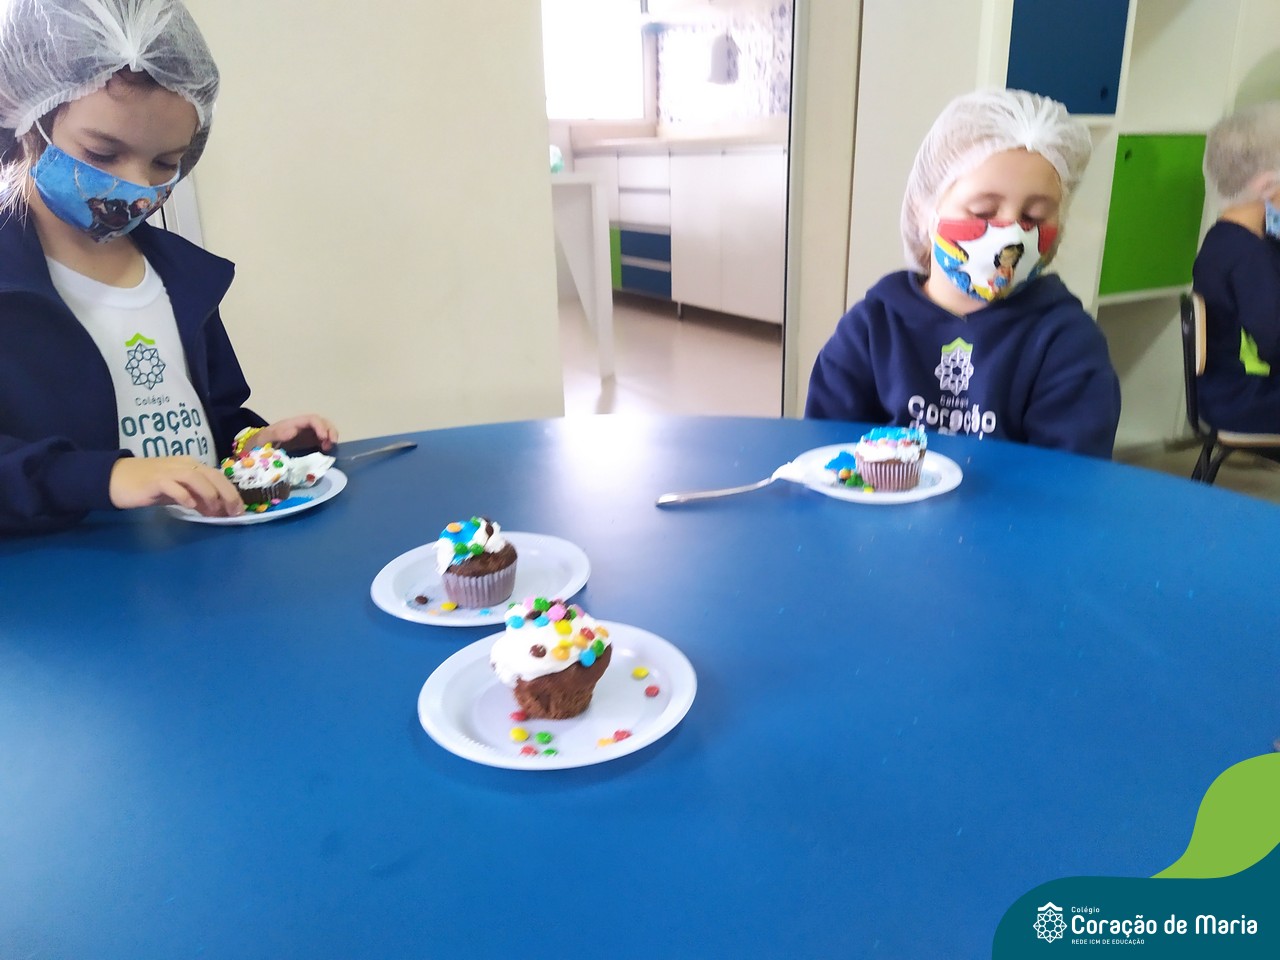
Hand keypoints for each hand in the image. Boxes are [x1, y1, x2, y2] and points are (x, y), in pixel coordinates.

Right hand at [109, 456, 244, 516]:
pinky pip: (172, 485)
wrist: (115, 478)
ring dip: (209, 494)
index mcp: (190, 466)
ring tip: (214, 511)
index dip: (231, 492)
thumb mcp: (177, 492)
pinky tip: (190, 506)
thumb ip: (196, 497)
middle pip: (211, 475)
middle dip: (227, 494)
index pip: (217, 476)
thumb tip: (215, 510)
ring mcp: (168, 471)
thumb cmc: (148, 485)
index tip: (239, 509)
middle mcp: (182, 465)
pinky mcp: (153, 480)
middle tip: (233, 512)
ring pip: (195, 477)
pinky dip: (184, 495)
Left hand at [251, 414, 337, 452]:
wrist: (258, 448)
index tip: (323, 438)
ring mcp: (306, 434)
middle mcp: (302, 426)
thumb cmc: (261, 443)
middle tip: (332, 443)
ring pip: (325, 430)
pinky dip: (328, 444)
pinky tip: (325, 451)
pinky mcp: (308, 442)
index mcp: (293, 423)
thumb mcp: (264, 438)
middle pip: (322, 422)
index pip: (312, 419)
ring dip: (330, 437)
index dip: (320, 426)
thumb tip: (293, 431)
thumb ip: (276, 434)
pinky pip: (322, 439)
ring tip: (328, 448)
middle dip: (330, 431)